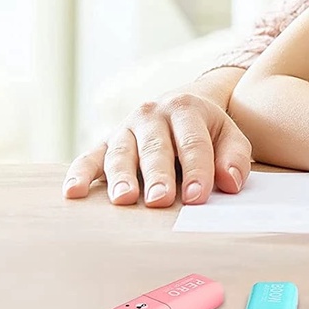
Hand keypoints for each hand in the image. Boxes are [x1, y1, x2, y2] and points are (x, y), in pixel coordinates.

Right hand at [62, 75, 252, 205]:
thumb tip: (230, 183)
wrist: (179, 107)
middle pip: (155, 148)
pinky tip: (74, 193)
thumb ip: (234, 158)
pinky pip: (88, 157)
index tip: (198, 197)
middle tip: (160, 200)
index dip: (197, 170)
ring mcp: (125, 128)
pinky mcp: (104, 142)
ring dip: (121, 176)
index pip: (193, 143)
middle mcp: (152, 115)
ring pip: (121, 153)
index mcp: (185, 109)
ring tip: (124, 199)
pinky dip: (79, 174)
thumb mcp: (229, 136)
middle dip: (158, 175)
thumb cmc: (207, 131)